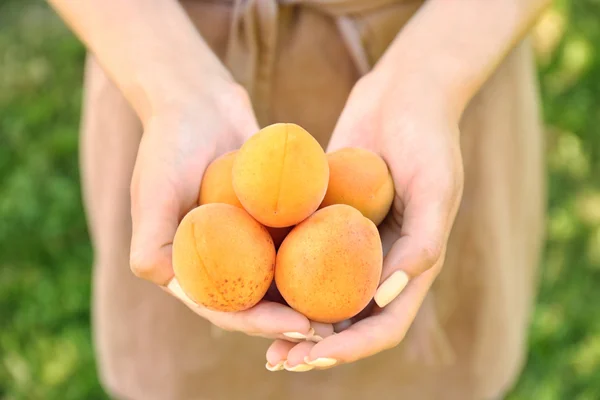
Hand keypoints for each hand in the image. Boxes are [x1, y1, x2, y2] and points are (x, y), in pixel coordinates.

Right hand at [128, 78, 330, 341]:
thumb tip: (163, 281)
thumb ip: (151, 240)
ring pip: (281, 277)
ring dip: (312, 294)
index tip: (298, 325)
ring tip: (350, 305)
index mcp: (188, 268)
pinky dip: (319, 253)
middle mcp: (221, 260)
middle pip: (258, 301)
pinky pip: (295, 241)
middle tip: (333, 325)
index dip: (260, 323)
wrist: (198, 103)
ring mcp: (247, 241)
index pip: (225, 308)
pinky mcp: (268, 220)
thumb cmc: (170, 143)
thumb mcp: (155, 189)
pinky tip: (353, 260)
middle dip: (293, 317)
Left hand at [265, 71, 463, 369]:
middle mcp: (379, 262)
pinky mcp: (325, 218)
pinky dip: (280, 274)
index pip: (384, 325)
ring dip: (292, 320)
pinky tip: (251, 282)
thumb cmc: (430, 139)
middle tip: (278, 360)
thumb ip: (423, 244)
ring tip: (259, 338)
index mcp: (410, 266)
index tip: (316, 358)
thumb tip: (384, 298)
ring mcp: (349, 242)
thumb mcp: (437, 189)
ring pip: (319, 294)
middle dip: (316, 348)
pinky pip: (301, 253)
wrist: (404, 95)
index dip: (352, 349)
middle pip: (348, 321)